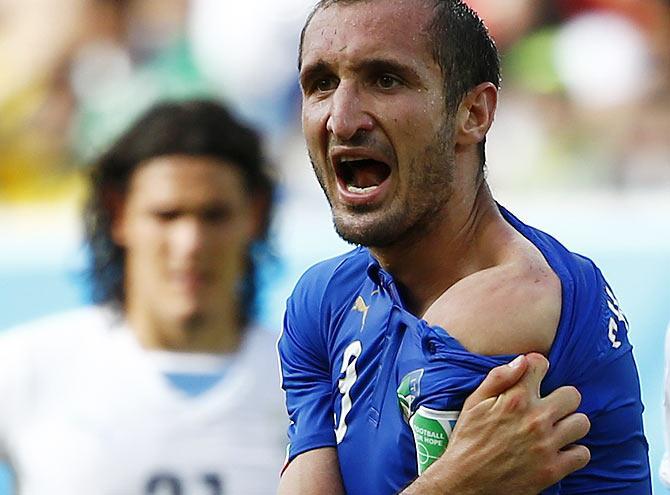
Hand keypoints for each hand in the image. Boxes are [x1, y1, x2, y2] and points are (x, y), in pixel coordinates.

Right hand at [403, 353, 590, 493]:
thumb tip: (522, 360)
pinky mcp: (553, 469)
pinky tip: (559, 450)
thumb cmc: (467, 440)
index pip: (540, 365)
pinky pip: (583, 454)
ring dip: (570, 424)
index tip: (535, 376)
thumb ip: (498, 377)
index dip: (538, 367)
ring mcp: (546, 445)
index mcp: (515, 399)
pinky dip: (574, 452)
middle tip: (549, 407)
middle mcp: (535, 418)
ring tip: (556, 429)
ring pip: (582, 423)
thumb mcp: (473, 403)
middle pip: (572, 395)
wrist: (464, 481)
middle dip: (560, 398)